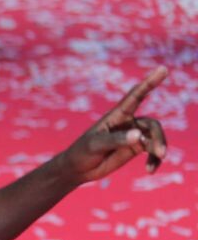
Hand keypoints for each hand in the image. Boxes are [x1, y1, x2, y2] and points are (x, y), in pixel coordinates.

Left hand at [57, 67, 167, 183]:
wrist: (78, 168)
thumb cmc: (82, 152)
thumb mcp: (95, 144)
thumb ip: (116, 139)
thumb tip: (138, 136)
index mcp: (117, 115)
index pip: (135, 96)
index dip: (149, 82)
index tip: (163, 69)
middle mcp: (128, 122)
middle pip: (152, 125)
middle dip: (158, 138)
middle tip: (159, 152)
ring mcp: (133, 135)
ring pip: (155, 138)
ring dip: (158, 149)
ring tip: (155, 163)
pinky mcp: (135, 148)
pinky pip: (152, 151)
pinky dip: (154, 160)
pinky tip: (150, 170)